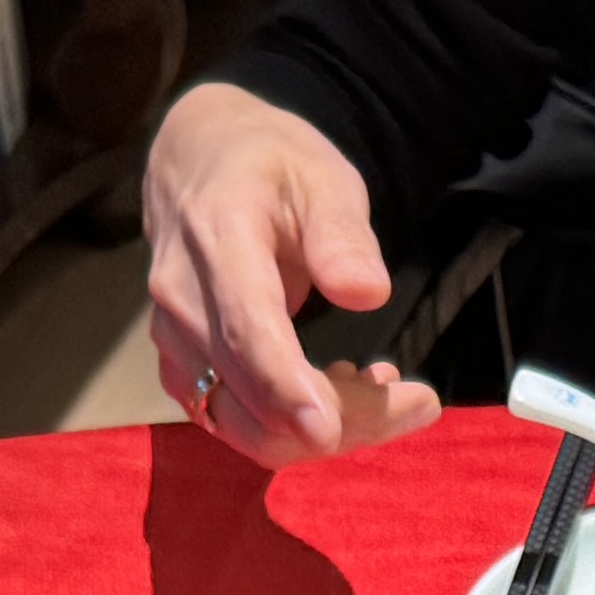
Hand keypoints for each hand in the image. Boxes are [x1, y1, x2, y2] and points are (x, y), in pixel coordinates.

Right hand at [142, 82, 438, 464]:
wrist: (196, 163)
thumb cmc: (269, 167)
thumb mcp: (321, 177)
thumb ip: (342, 234)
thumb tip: (367, 293)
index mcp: (218, 239)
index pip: (246, 332)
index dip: (285, 389)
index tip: (329, 431)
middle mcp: (183, 301)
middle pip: (253, 399)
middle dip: (342, 420)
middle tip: (420, 402)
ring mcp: (175, 343)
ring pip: (246, 426)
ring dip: (324, 428)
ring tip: (382, 384)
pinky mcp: (182, 371)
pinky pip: (237, 423)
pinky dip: (294, 425)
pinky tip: (339, 385)